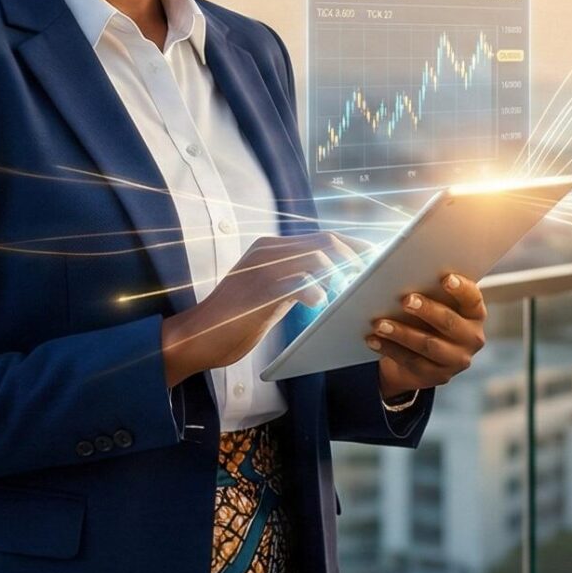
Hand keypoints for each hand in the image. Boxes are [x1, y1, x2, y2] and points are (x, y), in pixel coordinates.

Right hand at [161, 232, 361, 383]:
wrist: (197, 336)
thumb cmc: (235, 318)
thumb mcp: (269, 291)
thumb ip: (293, 278)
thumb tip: (329, 277)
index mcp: (269, 248)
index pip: (321, 236)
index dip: (352, 245)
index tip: (373, 257)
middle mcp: (266, 251)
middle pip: (325, 241)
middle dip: (354, 257)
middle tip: (368, 277)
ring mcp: (262, 269)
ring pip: (316, 257)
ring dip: (340, 274)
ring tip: (346, 293)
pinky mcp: (260, 292)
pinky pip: (299, 283)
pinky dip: (317, 292)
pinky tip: (320, 304)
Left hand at [367, 272, 485, 398]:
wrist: (426, 355)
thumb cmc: (430, 317)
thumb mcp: (437, 304)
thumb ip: (431, 292)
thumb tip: (406, 277)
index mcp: (475, 314)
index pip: (472, 299)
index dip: (461, 289)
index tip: (445, 278)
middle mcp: (472, 338)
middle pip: (449, 323)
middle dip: (427, 310)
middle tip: (406, 300)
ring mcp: (456, 360)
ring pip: (428, 345)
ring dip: (402, 333)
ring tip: (380, 323)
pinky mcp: (438, 375)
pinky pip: (411, 361)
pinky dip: (390, 349)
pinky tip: (374, 339)